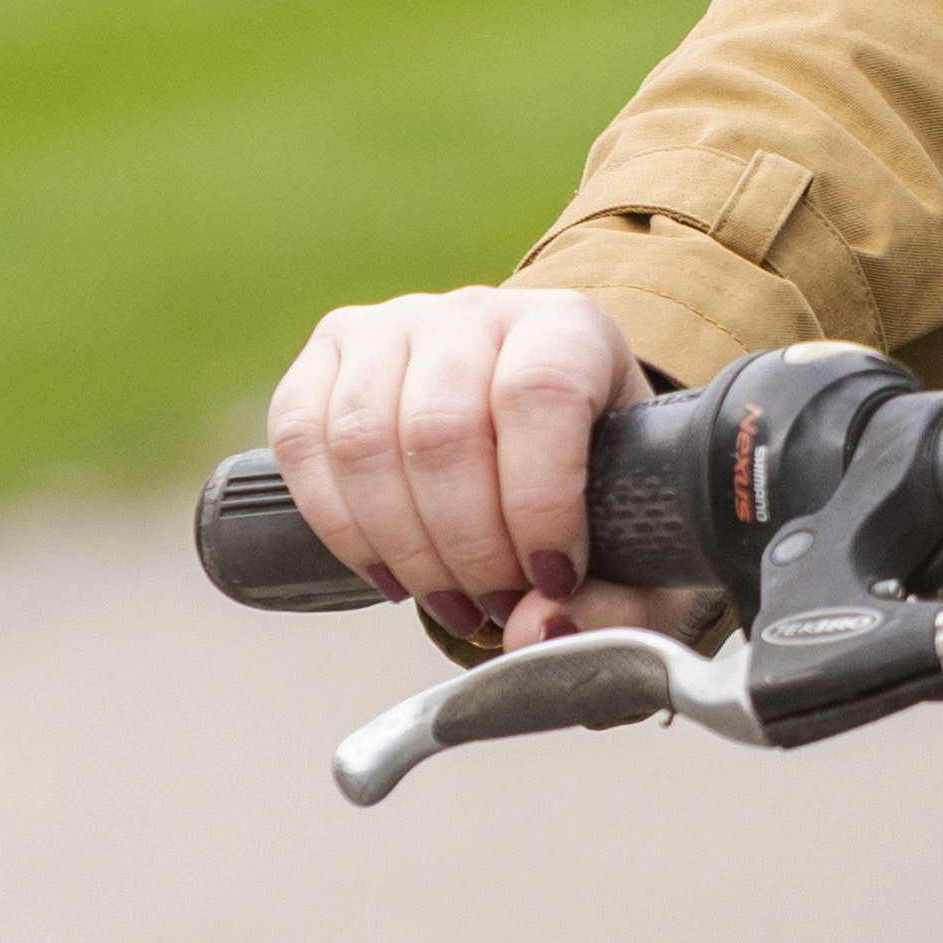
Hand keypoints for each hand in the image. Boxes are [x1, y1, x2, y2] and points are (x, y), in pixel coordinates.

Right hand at [263, 285, 693, 656]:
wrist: (546, 437)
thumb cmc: (602, 488)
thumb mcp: (641, 546)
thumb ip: (616, 603)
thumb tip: (537, 629)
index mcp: (570, 329)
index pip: (538, 394)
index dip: (538, 501)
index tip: (552, 578)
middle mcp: (478, 312)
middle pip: (441, 428)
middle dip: (465, 545)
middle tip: (494, 603)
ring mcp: (394, 325)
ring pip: (364, 438)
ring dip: (402, 546)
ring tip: (448, 598)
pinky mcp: (330, 353)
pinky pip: (301, 437)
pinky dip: (338, 524)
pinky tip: (389, 571)